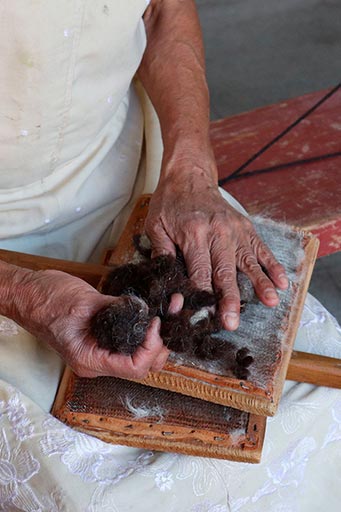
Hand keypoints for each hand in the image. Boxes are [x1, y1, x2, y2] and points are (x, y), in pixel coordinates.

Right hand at [10, 269, 177, 378]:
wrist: (28, 294)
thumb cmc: (47, 299)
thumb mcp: (85, 302)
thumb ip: (117, 309)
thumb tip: (143, 310)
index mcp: (89, 360)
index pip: (134, 368)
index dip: (152, 347)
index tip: (155, 323)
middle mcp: (96, 361)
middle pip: (141, 366)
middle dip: (158, 345)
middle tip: (164, 318)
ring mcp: (98, 352)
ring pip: (137, 357)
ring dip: (153, 340)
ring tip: (160, 315)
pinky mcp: (101, 340)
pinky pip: (128, 344)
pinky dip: (142, 332)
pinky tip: (147, 315)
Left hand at [145, 154, 288, 330]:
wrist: (189, 176)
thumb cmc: (169, 203)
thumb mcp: (156, 225)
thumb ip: (162, 253)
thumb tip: (165, 282)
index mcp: (193, 234)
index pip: (198, 271)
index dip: (202, 296)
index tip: (205, 316)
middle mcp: (217, 232)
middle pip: (224, 271)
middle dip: (229, 299)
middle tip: (232, 322)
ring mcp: (234, 229)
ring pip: (248, 261)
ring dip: (259, 283)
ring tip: (270, 302)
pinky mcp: (245, 227)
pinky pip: (261, 248)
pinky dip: (272, 265)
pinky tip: (282, 282)